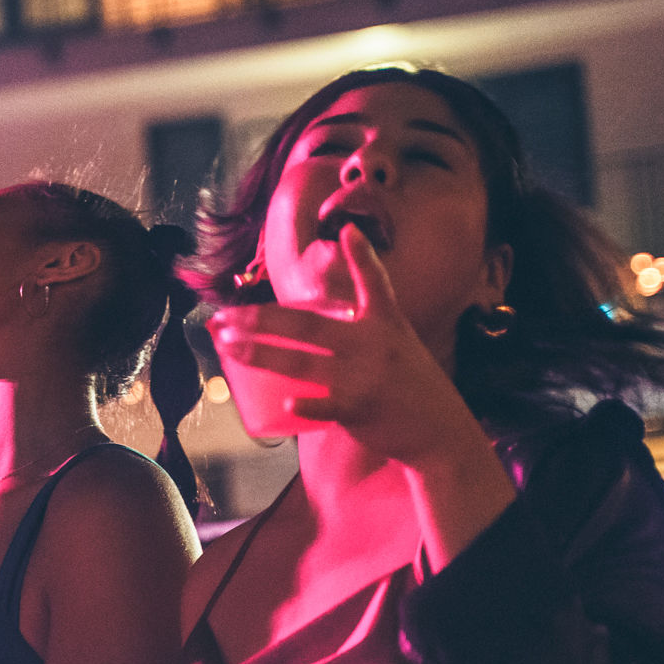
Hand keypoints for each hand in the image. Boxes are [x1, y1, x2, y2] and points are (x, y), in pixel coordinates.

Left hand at [209, 224, 477, 465]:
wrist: (441, 432)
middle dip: (260, 320)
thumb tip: (326, 311)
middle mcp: (375, 344)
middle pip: (307, 325)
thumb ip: (364, 324)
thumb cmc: (409, 387)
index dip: (362, 257)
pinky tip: (286, 404)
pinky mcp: (361, 409)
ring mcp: (366, 377)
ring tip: (227, 346)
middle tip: (222, 317)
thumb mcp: (397, 343)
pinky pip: (327, 407)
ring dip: (259, 354)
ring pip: (301, 362)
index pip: (374, 283)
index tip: (348, 231)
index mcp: (386, 323)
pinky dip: (307, 406)